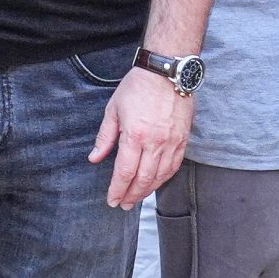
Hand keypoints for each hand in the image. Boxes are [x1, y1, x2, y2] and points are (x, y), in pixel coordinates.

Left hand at [89, 65, 193, 209]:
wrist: (167, 72)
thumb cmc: (137, 87)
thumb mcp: (113, 110)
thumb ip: (105, 137)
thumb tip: (95, 157)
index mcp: (135, 136)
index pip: (125, 172)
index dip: (118, 189)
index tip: (112, 200)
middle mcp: (155, 143)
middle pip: (144, 179)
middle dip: (132, 195)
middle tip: (124, 205)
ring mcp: (172, 142)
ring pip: (161, 175)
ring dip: (148, 190)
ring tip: (138, 197)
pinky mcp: (183, 139)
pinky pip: (175, 165)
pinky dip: (165, 177)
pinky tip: (157, 182)